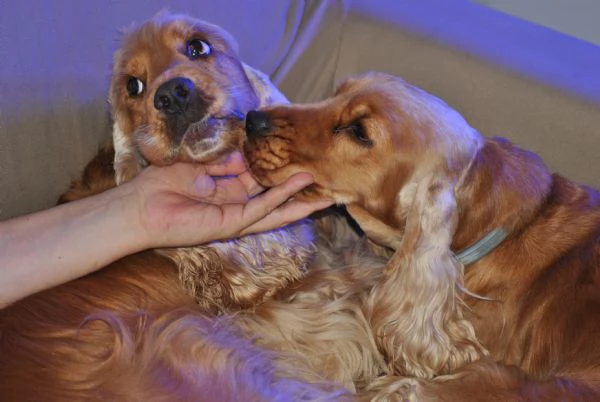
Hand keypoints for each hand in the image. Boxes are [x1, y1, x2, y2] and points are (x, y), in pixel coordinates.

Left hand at [131, 152, 332, 247]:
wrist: (139, 206)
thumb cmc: (162, 183)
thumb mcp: (199, 163)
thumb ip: (225, 161)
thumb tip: (249, 153)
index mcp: (226, 187)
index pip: (261, 178)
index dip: (280, 170)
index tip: (300, 160)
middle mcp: (235, 202)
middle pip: (274, 196)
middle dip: (299, 191)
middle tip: (325, 182)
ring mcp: (234, 216)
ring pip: (275, 209)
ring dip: (299, 200)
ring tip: (326, 192)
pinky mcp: (230, 225)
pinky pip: (260, 211)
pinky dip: (280, 200)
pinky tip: (298, 188)